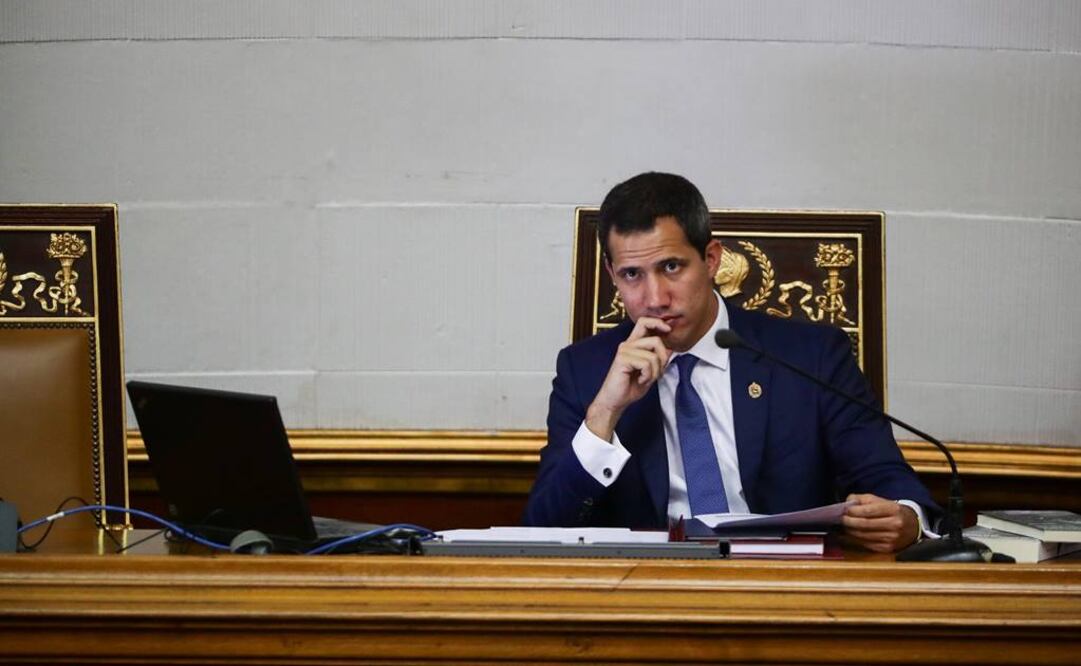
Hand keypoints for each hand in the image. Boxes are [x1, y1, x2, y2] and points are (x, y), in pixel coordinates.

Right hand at [585, 317, 671, 441]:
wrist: (615, 401)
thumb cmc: (630, 387)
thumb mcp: (650, 372)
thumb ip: (658, 359)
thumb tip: (670, 348)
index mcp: (633, 344)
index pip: (644, 322)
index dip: (658, 323)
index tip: (668, 329)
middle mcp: (628, 345)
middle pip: (655, 340)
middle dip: (663, 358)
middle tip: (658, 372)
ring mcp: (624, 351)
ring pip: (653, 356)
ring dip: (655, 372)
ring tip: (646, 379)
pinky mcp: (622, 360)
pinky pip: (646, 364)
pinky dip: (648, 376)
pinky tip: (640, 380)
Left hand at [841, 493, 919, 552]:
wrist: (913, 526)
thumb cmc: (893, 511)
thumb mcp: (881, 501)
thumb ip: (863, 499)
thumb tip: (847, 503)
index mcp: (893, 510)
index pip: (868, 511)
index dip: (852, 511)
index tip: (843, 510)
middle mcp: (894, 525)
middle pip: (864, 524)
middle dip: (848, 521)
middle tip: (839, 518)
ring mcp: (891, 539)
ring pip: (863, 535)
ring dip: (849, 531)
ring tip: (843, 525)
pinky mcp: (887, 548)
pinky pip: (866, 544)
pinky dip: (854, 539)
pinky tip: (848, 534)